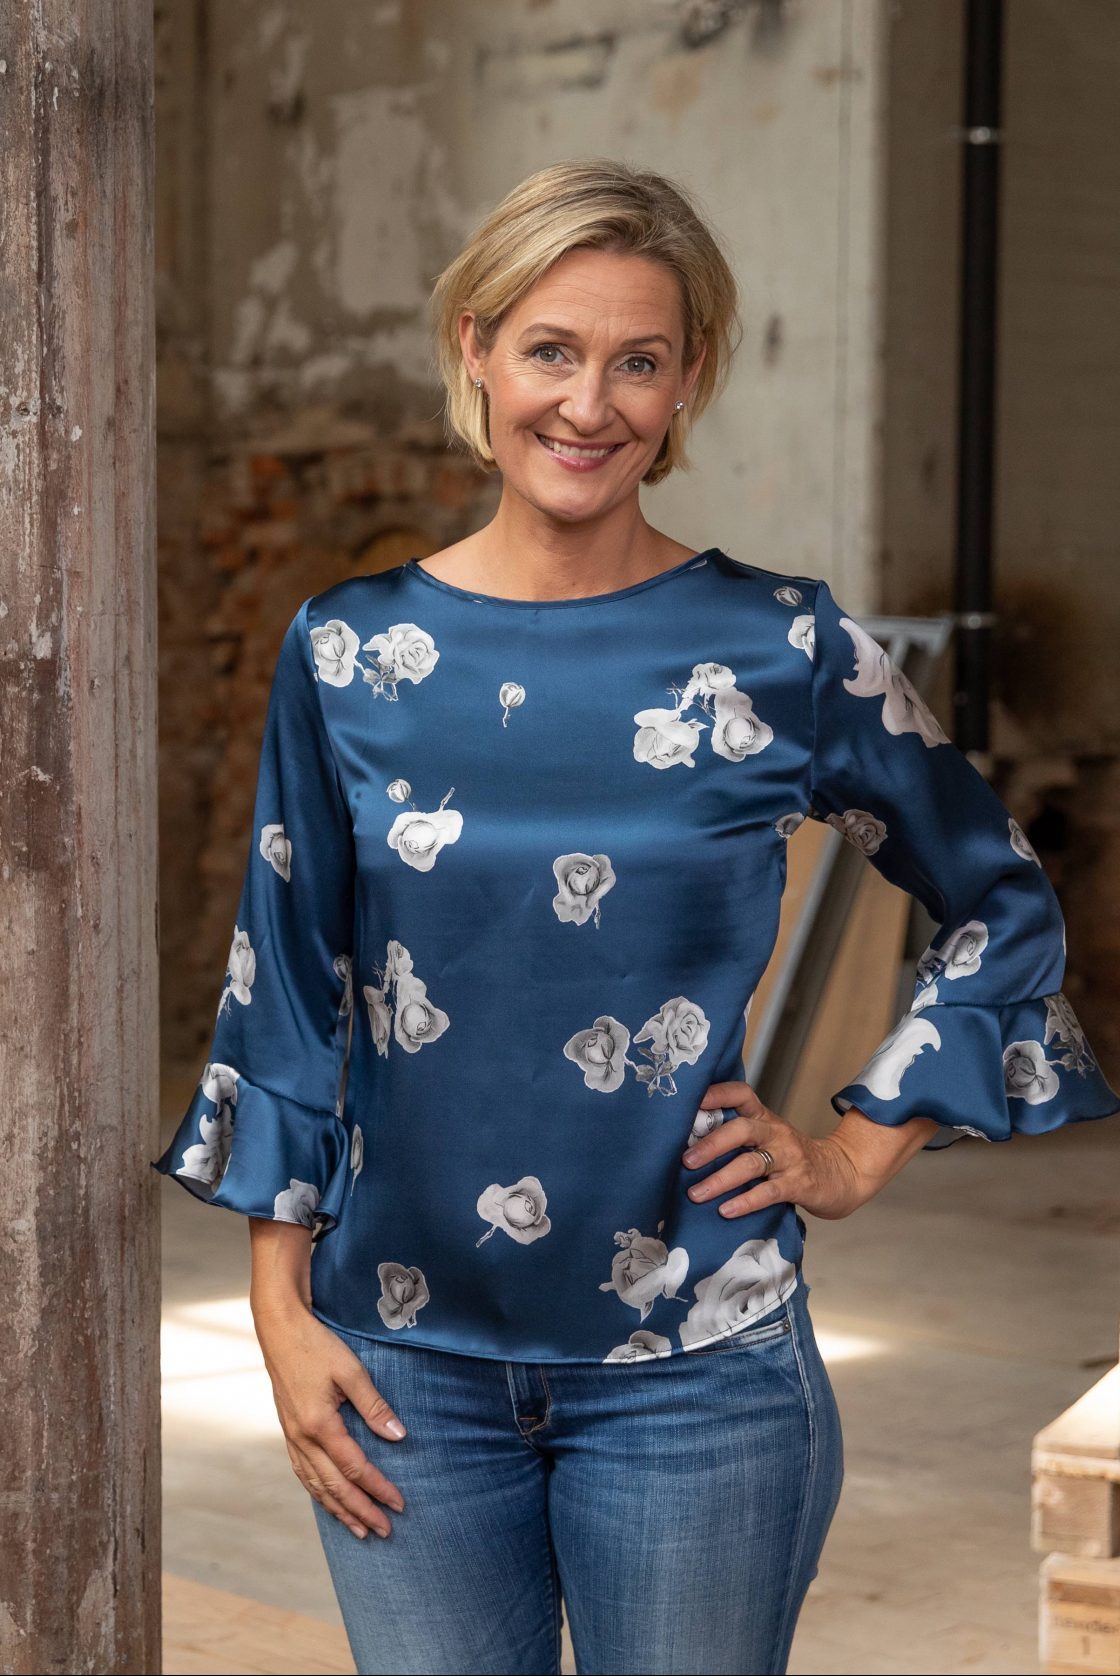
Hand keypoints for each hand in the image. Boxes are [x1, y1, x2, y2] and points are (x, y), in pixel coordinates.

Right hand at [251, 1292, 407, 1539]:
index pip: (354, 1469)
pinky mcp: (288, 1431)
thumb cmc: (316, 1346)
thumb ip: (374, 1405)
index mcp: (319, 1426)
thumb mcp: (351, 1371)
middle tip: (385, 1531)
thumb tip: (399, 1436)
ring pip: (315, 1485)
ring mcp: (292, 1437)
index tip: (399, 1504)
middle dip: (360, 1512)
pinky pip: (303, 1472)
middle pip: (334, 1487)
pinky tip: (327, 1500)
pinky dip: (317, 1492)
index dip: (378, 1489)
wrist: (279, 1330)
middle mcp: (302, 1438)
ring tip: (359, 1530)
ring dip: (338, 1510)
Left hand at [681, 1079, 868, 1220]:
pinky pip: (769, 1192)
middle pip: (742, 1130)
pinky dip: (746, 1201)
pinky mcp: (798, 1184)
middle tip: (685, 1160)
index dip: (717, 1094)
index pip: (741, 1094)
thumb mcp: (768, 1138)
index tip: (691, 1102)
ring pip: (751, 1164)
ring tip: (696, 1194)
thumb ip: (737, 1136)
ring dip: (721, 1179)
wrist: (841, 1173)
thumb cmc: (792, 1157)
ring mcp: (789, 1158)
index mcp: (764, 1118)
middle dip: (711, 1145)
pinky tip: (726, 1210)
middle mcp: (775, 1133)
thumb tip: (686, 1143)